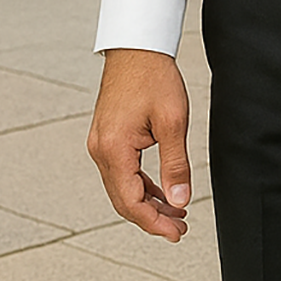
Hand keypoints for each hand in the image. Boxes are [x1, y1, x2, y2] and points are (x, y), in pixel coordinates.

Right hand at [87, 48, 191, 242]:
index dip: (154, 223)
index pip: (131, 202)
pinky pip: (121, 172)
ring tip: (176, 213)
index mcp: (114, 149)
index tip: (177, 233)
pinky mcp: (107, 137)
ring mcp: (101, 144)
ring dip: (147, 203)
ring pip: (122, 188)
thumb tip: (180, 200)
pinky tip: (161, 191)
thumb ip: (175, 164)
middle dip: (152, 218)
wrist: (137, 47)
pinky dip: (140, 186)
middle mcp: (100, 150)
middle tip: (180, 228)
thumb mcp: (173, 122)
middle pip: (123, 200)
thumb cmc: (154, 77)